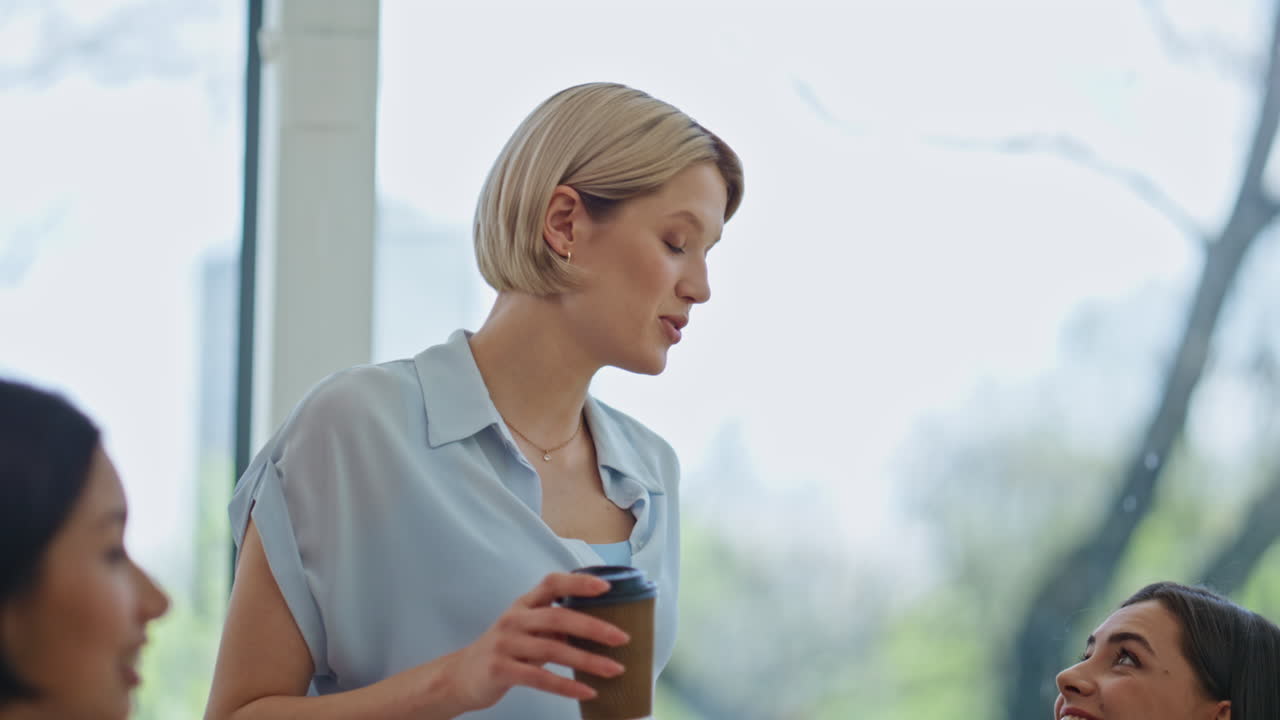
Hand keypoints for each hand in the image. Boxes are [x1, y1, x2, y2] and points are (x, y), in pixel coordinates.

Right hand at [442, 572, 629, 711]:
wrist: (461, 676)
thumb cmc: (505, 651)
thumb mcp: (527, 630)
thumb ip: (555, 626)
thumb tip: (599, 628)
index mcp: (524, 604)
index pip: (552, 583)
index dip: (579, 582)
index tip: (607, 587)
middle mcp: (514, 619)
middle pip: (558, 617)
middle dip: (594, 627)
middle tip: (622, 638)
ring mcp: (505, 644)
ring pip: (553, 650)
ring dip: (588, 661)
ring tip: (615, 669)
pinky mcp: (500, 669)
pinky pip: (539, 678)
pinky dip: (566, 686)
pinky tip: (588, 691)